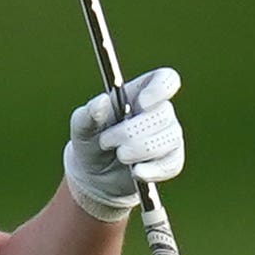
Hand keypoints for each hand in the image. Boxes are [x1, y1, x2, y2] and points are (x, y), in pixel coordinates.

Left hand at [63, 67, 185, 221]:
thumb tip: (101, 101)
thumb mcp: (82, 127)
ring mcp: (169, 136)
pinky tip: (136, 172)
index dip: (160, 88)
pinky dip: (152, 170)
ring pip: (168, 139)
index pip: (166, 80)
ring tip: (119, 156)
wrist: (94, 174)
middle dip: (132, 131)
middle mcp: (160, 111)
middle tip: (107, 142)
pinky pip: (171, 165)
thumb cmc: (91, 140)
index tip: (142, 102)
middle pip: (163, 114)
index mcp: (141, 92)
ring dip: (139, 150)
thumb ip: (89, 114)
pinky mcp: (171, 161)